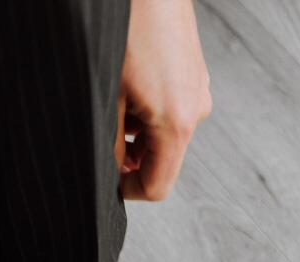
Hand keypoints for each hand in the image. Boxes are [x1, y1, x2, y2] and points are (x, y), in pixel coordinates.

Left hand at [118, 0, 211, 200]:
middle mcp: (196, 109)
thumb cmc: (127, 32)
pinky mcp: (194, 72)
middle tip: (101, 135)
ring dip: (135, 130)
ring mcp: (198, 89)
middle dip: (129, 157)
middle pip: (162, 160)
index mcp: (177, 123)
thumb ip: (110, 144)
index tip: (105, 181)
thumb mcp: (108, 97)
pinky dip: (146, 108)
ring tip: (111, 101)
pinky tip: (127, 83)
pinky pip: (171, 106)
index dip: (126, 191)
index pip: (157, 187)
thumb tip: (109, 172)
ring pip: (164, 132)